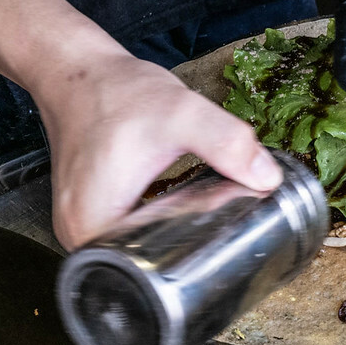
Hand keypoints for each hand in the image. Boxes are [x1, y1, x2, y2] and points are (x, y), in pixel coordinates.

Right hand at [35, 53, 281, 249]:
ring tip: (211, 225)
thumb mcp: (181, 114)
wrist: (78, 70)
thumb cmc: (117, 92)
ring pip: (138, 252)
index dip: (193, 264)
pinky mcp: (91, 213)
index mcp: (91, 228)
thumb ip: (225, 143)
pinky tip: (185, 213)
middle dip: (189, 256)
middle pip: (144, 269)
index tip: (225, 246)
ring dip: (174, 241)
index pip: (148, 274)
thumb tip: (268, 179)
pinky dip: (159, 226)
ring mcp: (81, 227)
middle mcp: (79, 237)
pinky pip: (130, 235)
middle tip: (227, 234)